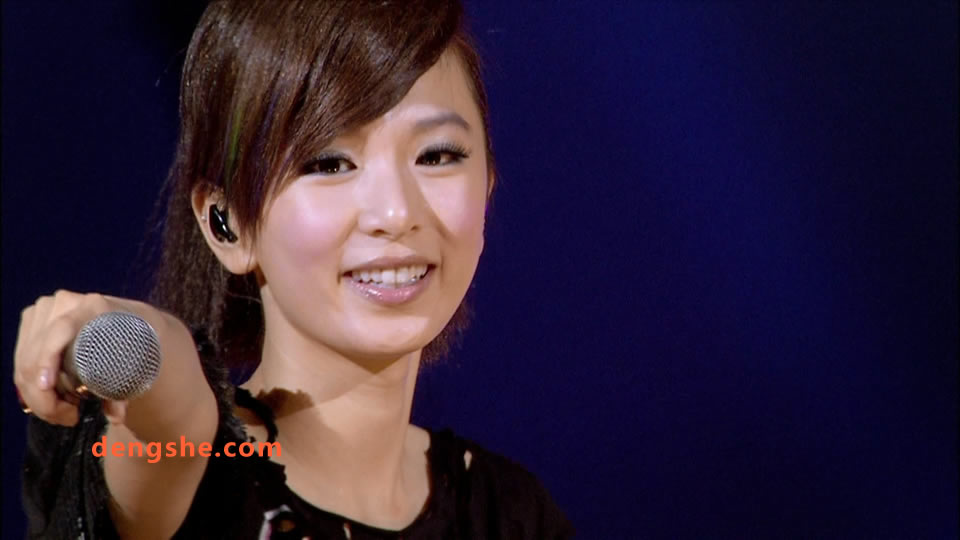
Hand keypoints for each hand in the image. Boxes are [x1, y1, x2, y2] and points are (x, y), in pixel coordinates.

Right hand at [13, 290, 165, 426]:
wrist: (124, 320)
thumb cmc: (130, 345)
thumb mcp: (132, 362)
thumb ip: (122, 393)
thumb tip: (116, 418)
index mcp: (95, 307)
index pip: (61, 330)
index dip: (47, 360)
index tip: (45, 387)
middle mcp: (65, 303)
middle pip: (35, 355)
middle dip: (46, 396)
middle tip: (69, 417)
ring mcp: (44, 310)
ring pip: (24, 363)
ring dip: (38, 395)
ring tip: (64, 411)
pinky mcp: (31, 319)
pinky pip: (20, 360)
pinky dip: (31, 385)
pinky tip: (51, 397)